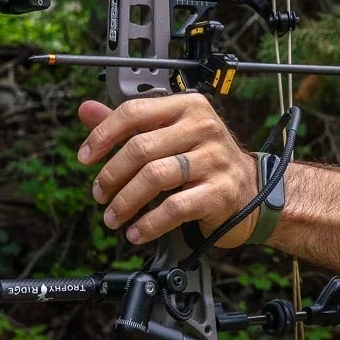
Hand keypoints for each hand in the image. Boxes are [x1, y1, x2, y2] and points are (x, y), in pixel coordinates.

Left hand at [77, 93, 260, 246]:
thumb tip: (87, 110)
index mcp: (187, 107)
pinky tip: (137, 232)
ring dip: (125, 202)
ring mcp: (214, 159)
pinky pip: (174, 208)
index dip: (103, 135)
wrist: (253, 191)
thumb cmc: (206, 162)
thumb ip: (129, 124)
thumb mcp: (169, 135)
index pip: (134, 112)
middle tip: (100, 193)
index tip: (86, 157)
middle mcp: (203, 128)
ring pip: (154, 177)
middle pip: (141, 148)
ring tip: (113, 217)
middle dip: (112, 175)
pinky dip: (149, 224)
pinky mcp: (220, 192)